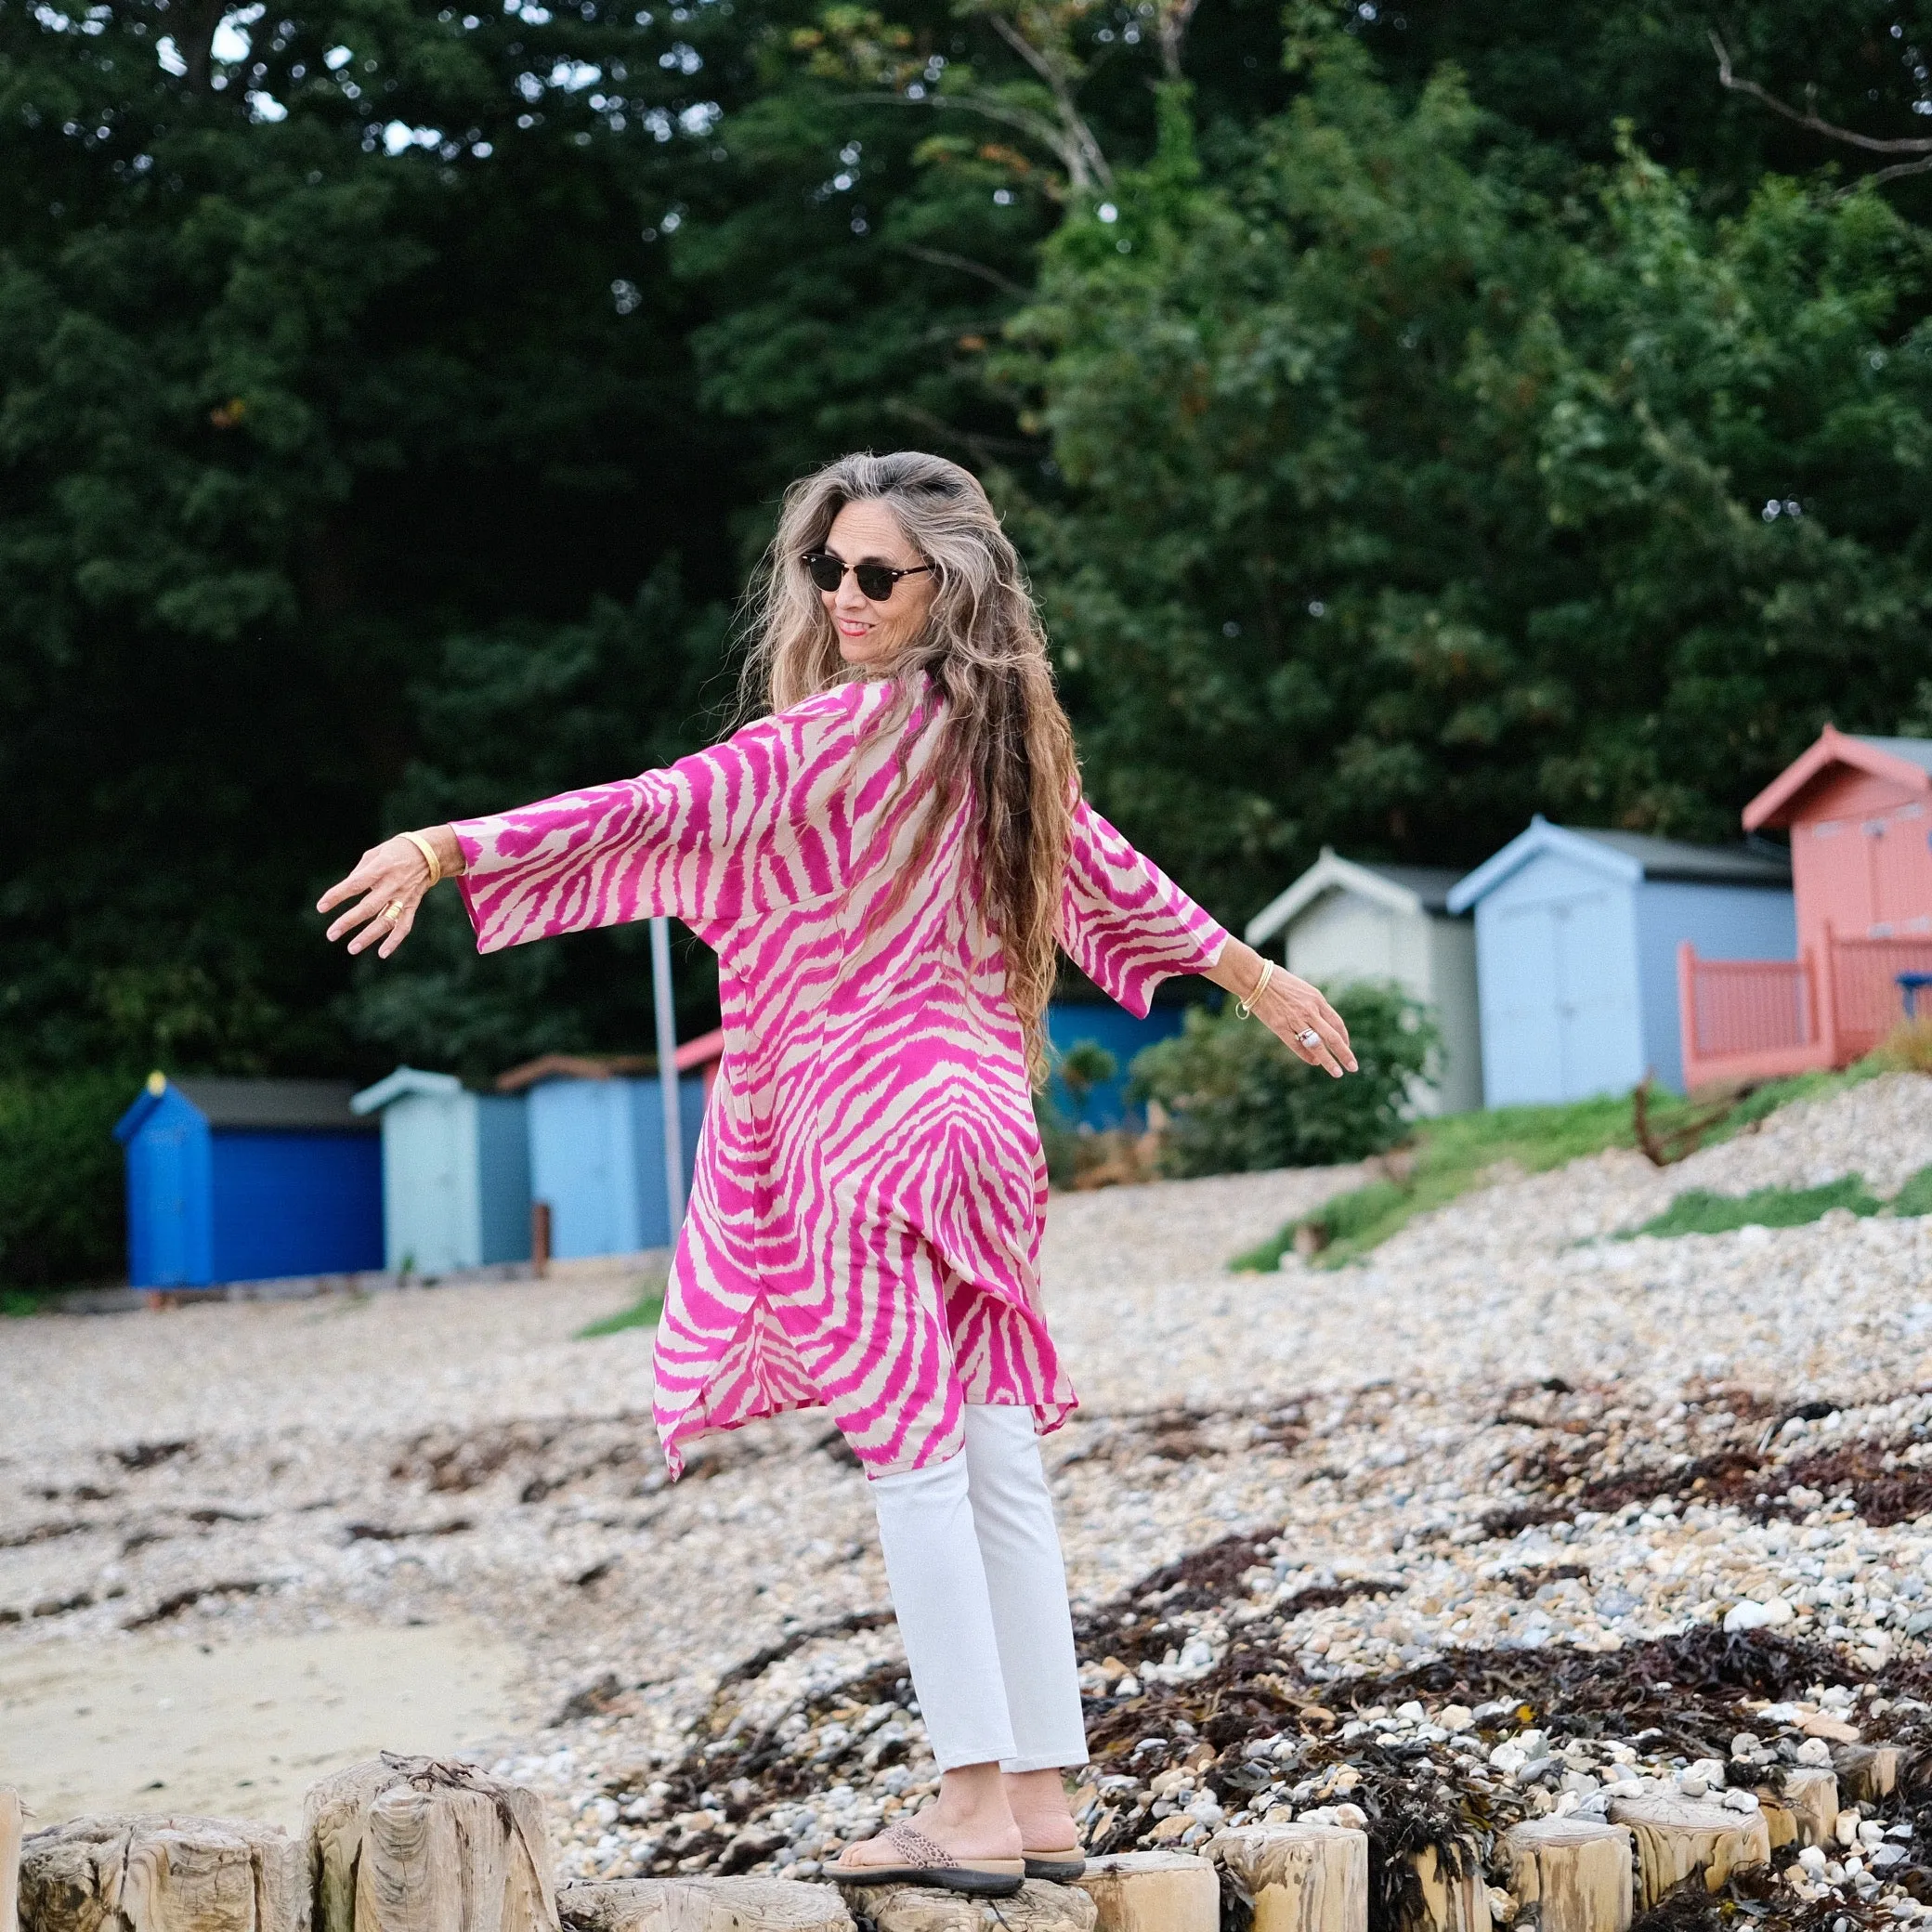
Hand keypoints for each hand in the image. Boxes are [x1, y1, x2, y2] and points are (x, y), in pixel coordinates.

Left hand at [317, 834, 440, 958]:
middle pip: (369, 906)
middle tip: (331, 934)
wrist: (430, 853)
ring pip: (386, 920)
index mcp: (381, 868)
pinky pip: (404, 925)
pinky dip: (395, 940)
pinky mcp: (412, 905)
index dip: (337, 895)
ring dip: (369, 936)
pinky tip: (382, 953)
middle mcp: (393, 884)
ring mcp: (404, 896)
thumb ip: (359, 872)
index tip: (321, 907)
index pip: (355, 884)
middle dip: (349, 921)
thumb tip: (346, 890)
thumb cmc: (396, 851)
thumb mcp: (375, 853)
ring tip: (352, 949)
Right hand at [1253, 967, 1355, 1078]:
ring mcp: (1295, 1020)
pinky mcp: (1280, 1027)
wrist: (1256, 978)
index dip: (1345, 1037)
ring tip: (1337, 1073)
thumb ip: (1313, 1005)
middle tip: (1353, 1067)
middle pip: (1332, 1037)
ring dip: (1329, 1061)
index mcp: (1317, 999)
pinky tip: (1315, 1062)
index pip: (1337, 1023)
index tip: (1347, 1047)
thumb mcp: (1303, 990)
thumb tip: (1322, 1023)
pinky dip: (1307, 1056)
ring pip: (1317, 1045)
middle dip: (1345, 1054)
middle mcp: (1309, 1011)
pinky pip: (1297, 1046)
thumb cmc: (1279, 981)